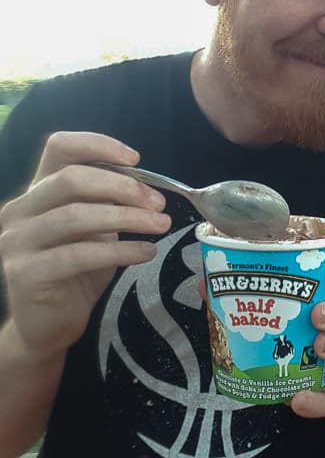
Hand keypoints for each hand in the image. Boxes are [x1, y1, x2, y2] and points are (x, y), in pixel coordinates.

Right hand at [0, 132, 170, 356]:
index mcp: (38, 191)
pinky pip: (80, 254)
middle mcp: (20, 210)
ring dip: (128, 218)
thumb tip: (149, 187)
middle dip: (123, 187)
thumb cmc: (77, 271)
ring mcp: (18, 241)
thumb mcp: (96, 230)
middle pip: (72, 179)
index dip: (97, 145)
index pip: (59, 148)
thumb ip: (109, 204)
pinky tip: (146, 252)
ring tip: (162, 226)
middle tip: (159, 203)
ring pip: (77, 215)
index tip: (135, 158)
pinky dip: (120, 250)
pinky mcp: (26, 272)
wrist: (48, 325)